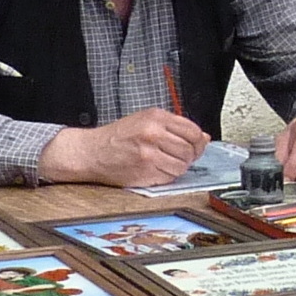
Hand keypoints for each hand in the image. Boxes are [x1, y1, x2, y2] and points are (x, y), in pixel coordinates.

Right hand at [38, 108, 210, 187]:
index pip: (193, 131)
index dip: (198, 142)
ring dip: (178, 168)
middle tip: (180, 157)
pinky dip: (167, 177)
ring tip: (165, 163)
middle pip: (190, 150)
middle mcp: (153, 133)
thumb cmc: (118, 137)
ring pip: (182, 166)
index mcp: (156, 117)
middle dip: (189, 156)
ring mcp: (149, 153)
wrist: (92, 152)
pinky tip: (156, 170)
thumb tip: (204, 138)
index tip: (195, 146)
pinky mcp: (145, 171)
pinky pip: (170, 178)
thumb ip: (175, 128)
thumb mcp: (146, 121)